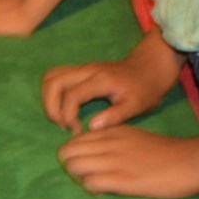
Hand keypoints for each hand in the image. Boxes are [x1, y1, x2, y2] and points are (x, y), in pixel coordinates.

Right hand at [41, 51, 175, 133]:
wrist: (149, 68)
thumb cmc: (145, 89)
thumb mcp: (136, 106)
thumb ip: (114, 117)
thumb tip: (91, 127)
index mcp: (100, 79)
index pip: (71, 95)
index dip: (68, 116)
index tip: (77, 130)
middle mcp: (87, 70)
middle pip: (53, 82)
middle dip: (51, 107)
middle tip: (63, 125)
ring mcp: (81, 68)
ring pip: (51, 77)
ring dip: (48, 99)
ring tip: (61, 118)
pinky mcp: (79, 69)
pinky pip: (56, 76)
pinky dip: (52, 93)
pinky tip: (63, 108)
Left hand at [56, 124, 198, 198]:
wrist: (192, 161)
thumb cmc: (166, 152)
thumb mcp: (134, 137)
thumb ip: (113, 142)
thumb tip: (96, 155)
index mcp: (112, 131)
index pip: (74, 140)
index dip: (75, 155)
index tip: (88, 165)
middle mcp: (109, 143)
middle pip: (67, 153)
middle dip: (71, 167)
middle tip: (87, 177)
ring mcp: (115, 161)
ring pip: (74, 166)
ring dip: (79, 178)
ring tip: (95, 184)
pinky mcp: (124, 180)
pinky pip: (90, 183)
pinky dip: (91, 189)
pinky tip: (104, 192)